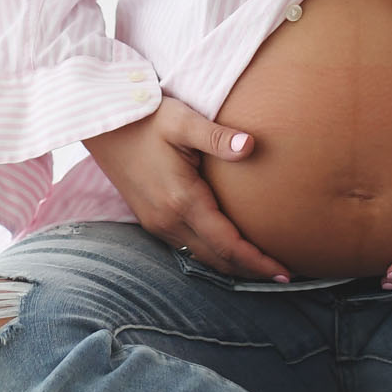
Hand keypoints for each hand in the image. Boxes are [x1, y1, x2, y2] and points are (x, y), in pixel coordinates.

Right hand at [84, 94, 292, 282]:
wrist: (106, 124)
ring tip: (262, 266)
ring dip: (232, 265)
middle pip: (217, 259)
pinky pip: (187, 248)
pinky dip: (212, 255)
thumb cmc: (146, 117)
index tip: (285, 271)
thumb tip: (250, 145)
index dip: (257, 261)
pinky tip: (228, 249)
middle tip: (285, 274)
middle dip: (250, 269)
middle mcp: (168, 220)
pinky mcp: (151, 219)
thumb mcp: (182, 120)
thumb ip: (216, 136)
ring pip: (201, 258)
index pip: (227, 244)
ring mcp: (157, 222)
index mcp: (181, 200)